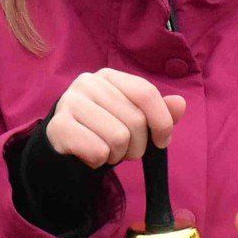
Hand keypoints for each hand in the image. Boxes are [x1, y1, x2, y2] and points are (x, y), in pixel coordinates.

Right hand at [46, 69, 186, 167]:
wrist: (62, 146)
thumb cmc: (102, 130)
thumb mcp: (132, 120)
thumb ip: (158, 113)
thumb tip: (180, 103)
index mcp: (109, 76)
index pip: (146, 92)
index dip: (161, 121)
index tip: (162, 142)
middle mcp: (88, 82)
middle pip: (135, 120)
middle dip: (137, 146)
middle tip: (123, 150)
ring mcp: (70, 102)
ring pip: (118, 138)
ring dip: (117, 155)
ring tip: (106, 151)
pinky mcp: (58, 126)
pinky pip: (98, 151)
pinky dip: (100, 161)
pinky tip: (89, 155)